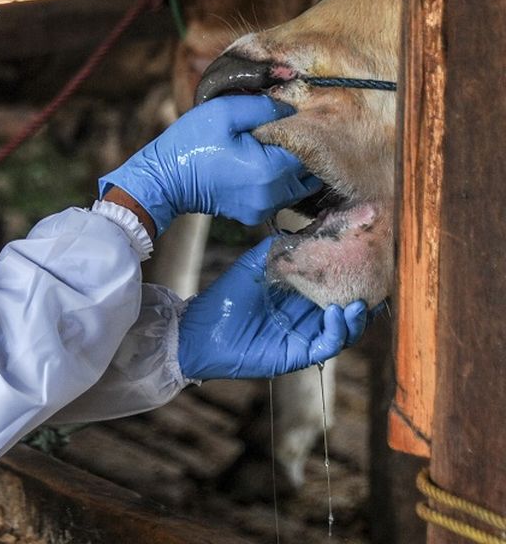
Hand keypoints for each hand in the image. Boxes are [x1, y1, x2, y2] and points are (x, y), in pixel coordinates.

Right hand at [98, 95, 320, 234]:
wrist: (163, 181)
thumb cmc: (191, 144)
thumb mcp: (225, 113)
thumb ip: (264, 107)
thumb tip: (290, 108)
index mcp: (270, 170)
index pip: (309, 149)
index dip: (300, 132)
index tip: (283, 121)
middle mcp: (273, 195)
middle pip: (309, 172)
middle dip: (299, 153)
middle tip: (277, 137)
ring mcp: (264, 209)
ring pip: (297, 187)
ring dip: (289, 170)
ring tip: (265, 152)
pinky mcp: (253, 215)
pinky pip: (279, 197)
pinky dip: (275, 183)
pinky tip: (254, 168)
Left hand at [177, 238, 369, 380]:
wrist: (201, 331)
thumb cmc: (226, 298)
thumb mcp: (255, 265)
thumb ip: (279, 247)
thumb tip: (306, 227)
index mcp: (302, 296)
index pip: (338, 287)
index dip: (355, 276)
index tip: (370, 259)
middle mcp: (309, 317)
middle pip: (350, 310)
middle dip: (367, 298)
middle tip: (379, 282)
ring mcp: (306, 336)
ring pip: (346, 330)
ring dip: (357, 316)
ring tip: (362, 301)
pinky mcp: (299, 354)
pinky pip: (328, 345)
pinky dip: (337, 330)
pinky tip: (337, 312)